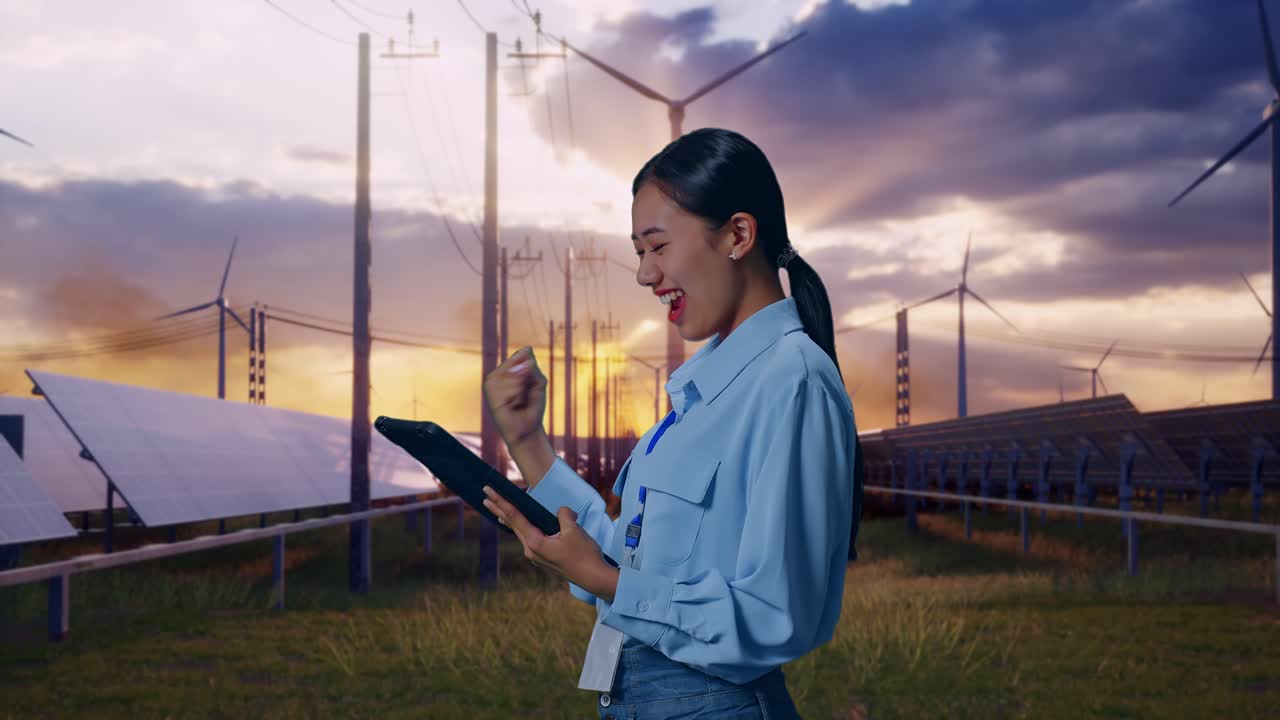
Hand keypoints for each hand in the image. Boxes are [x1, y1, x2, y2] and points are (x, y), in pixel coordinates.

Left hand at [481, 485, 617, 601]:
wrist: (593, 578)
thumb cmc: (584, 554)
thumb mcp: (574, 530)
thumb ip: (563, 515)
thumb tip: (561, 511)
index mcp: (535, 542)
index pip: (514, 517)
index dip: (501, 501)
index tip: (488, 491)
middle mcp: (531, 550)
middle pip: (512, 524)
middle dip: (499, 508)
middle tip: (485, 495)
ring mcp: (536, 555)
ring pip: (519, 531)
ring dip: (508, 518)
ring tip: (496, 509)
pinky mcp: (544, 557)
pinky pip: (528, 537)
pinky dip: (521, 527)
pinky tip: (519, 525)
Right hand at [482, 346, 547, 448]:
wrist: (528, 428)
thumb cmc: (533, 405)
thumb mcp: (538, 382)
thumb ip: (532, 368)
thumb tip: (525, 354)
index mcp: (505, 369)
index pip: (520, 355)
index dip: (531, 369)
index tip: (531, 382)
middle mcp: (495, 375)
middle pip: (517, 365)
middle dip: (527, 380)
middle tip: (524, 395)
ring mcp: (490, 385)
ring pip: (513, 377)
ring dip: (521, 391)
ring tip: (518, 402)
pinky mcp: (490, 397)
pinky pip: (509, 389)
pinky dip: (516, 398)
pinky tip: (513, 406)